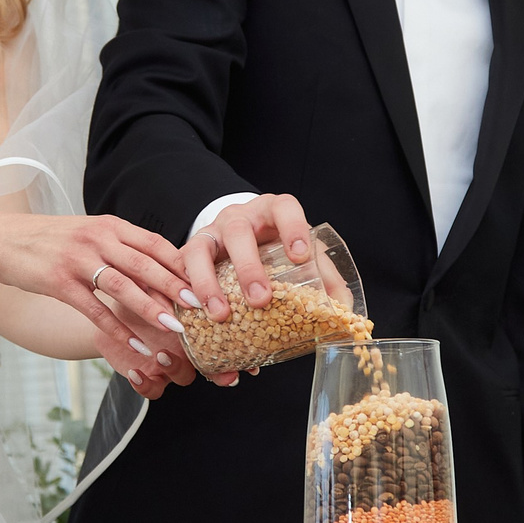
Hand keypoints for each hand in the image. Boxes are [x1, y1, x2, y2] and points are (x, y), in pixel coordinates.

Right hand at [0, 212, 197, 394]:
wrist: (1, 240)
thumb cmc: (49, 241)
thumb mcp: (87, 234)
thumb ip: (119, 246)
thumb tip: (156, 267)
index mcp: (109, 226)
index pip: (154, 244)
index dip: (182, 263)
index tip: (206, 282)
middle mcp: (97, 239)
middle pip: (145, 265)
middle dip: (177, 287)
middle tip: (202, 307)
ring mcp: (77, 261)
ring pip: (124, 287)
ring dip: (152, 310)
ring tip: (175, 329)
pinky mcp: (59, 283)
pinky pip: (94, 310)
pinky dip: (117, 329)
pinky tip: (134, 344)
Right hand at [180, 193, 315, 385]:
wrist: (240, 242)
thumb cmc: (276, 249)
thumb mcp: (301, 257)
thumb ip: (323, 279)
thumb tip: (343, 311)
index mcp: (272, 212)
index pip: (284, 208)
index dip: (293, 228)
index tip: (301, 255)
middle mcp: (239, 217)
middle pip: (239, 232)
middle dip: (248, 267)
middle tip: (260, 299)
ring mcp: (211, 232)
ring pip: (201, 249)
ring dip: (208, 283)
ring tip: (220, 314)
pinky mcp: (190, 250)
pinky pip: (180, 267)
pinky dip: (186, 290)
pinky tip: (191, 312)